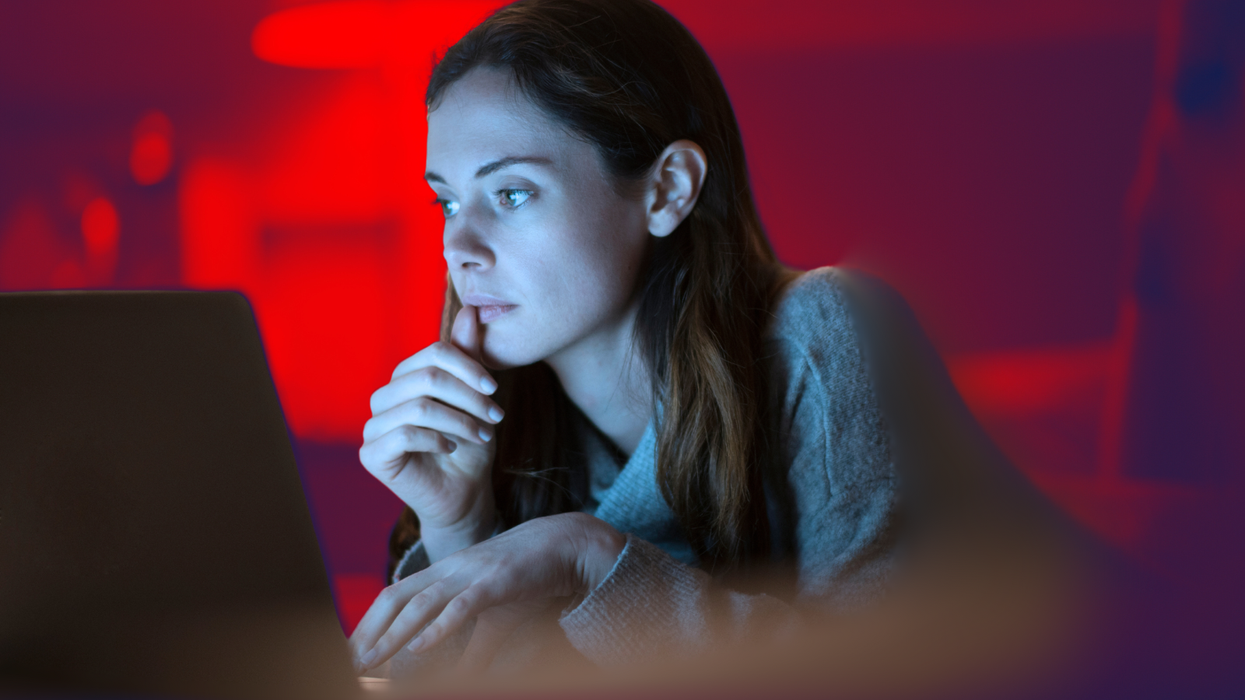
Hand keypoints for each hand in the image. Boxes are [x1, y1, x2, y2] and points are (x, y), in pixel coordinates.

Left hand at [348, 512, 625, 673]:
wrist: (564, 545)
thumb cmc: (527, 578)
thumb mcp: (496, 616)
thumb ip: (476, 647)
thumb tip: (465, 678)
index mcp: (445, 574)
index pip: (394, 595)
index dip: (369, 622)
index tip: (351, 652)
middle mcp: (449, 570)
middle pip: (395, 597)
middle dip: (369, 631)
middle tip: (350, 663)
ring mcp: (470, 573)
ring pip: (421, 603)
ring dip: (393, 634)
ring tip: (371, 660)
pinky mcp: (495, 582)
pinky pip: (462, 605)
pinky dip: (439, 626)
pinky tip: (421, 646)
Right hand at [360, 306, 502, 560]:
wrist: (464, 493)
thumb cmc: (468, 444)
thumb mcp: (475, 396)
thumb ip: (468, 355)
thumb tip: (472, 309)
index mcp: (405, 378)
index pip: (432, 353)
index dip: (467, 365)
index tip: (495, 388)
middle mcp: (384, 398)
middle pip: (426, 378)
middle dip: (468, 396)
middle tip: (494, 416)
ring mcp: (373, 426)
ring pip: (419, 406)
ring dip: (460, 421)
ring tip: (482, 436)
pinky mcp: (371, 454)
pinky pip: (405, 434)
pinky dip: (438, 439)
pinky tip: (452, 448)